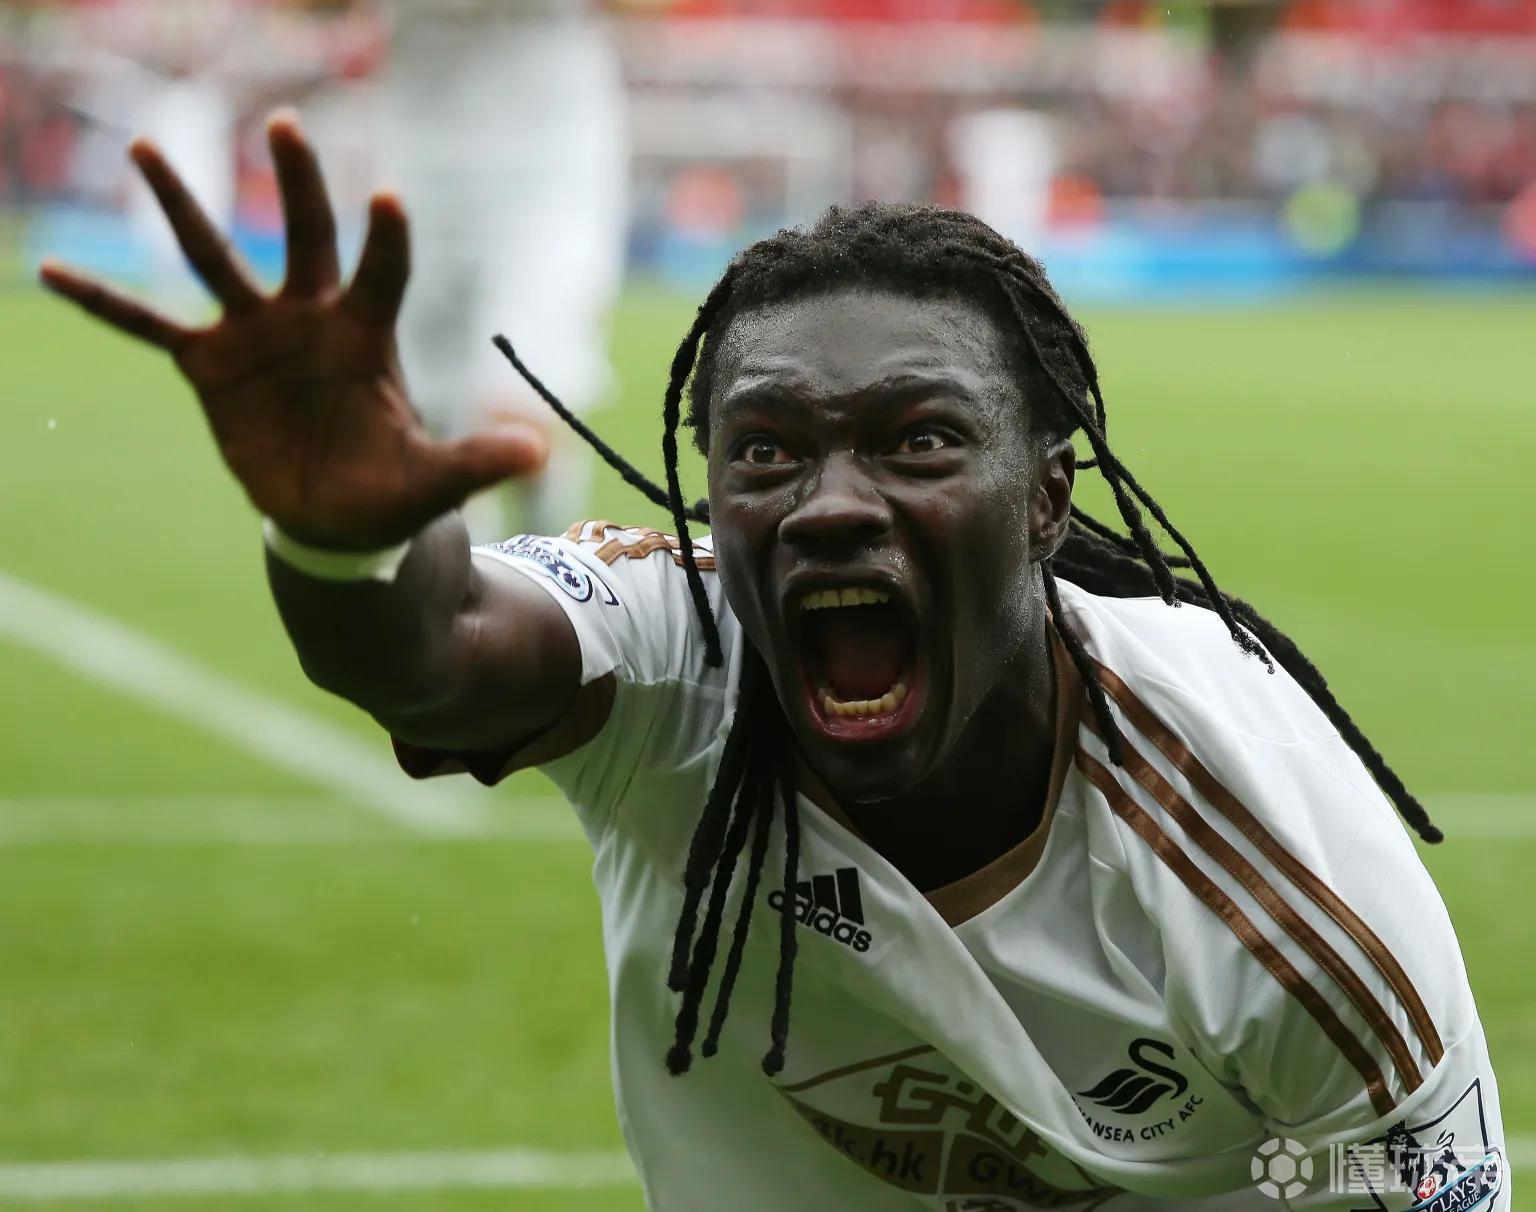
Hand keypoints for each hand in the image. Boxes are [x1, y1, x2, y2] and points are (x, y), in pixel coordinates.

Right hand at [39, 111, 547, 549]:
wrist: (339, 518)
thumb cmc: (392, 490)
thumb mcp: (437, 480)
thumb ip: (477, 461)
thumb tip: (537, 453)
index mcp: (370, 336)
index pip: (383, 273)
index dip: (386, 239)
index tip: (388, 196)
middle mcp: (312, 320)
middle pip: (306, 237)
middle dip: (298, 183)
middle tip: (287, 125)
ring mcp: (257, 338)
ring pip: (216, 259)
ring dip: (181, 206)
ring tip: (143, 146)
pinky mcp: (211, 367)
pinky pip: (149, 327)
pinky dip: (105, 301)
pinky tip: (50, 270)